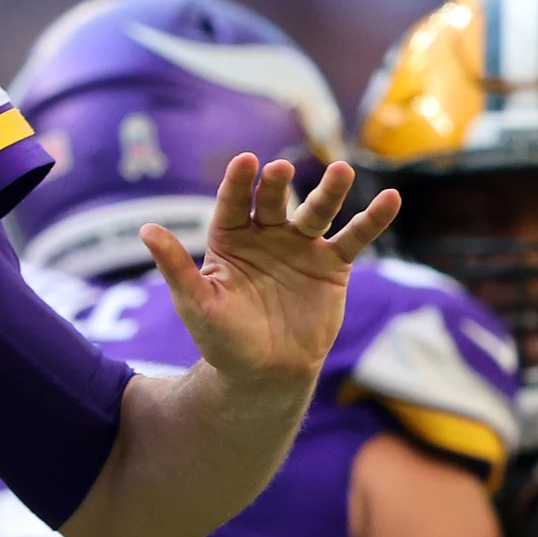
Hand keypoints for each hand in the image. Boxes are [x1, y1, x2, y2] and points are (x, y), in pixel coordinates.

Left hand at [140, 157, 400, 390]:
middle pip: (275, 202)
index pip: (233, 205)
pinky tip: (392, 199)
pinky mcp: (332, 264)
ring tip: (343, 171)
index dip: (238, 184)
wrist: (266, 374)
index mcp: (230, 240)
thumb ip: (175, 267)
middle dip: (278, 185)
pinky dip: (372, 220)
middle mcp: (266, 234)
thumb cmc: (223, 340)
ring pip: (317, 212)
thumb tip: (145, 230)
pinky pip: (354, 238)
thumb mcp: (196, 304)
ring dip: (330, 192)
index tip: (244, 162)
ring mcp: (301, 246)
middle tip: (281, 169)